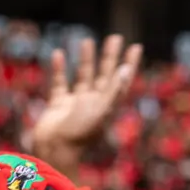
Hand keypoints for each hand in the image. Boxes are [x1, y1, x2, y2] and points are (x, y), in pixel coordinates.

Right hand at [32, 35, 141, 164]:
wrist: (53, 151)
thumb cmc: (80, 133)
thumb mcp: (101, 111)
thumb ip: (114, 90)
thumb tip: (126, 69)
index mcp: (107, 105)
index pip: (122, 80)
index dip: (129, 64)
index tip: (136, 47)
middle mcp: (93, 103)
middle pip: (104, 75)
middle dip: (109, 57)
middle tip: (115, 37)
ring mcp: (75, 104)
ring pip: (83, 77)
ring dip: (86, 59)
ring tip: (87, 40)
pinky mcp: (58, 105)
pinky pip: (59, 83)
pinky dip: (59, 69)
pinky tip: (59, 54)